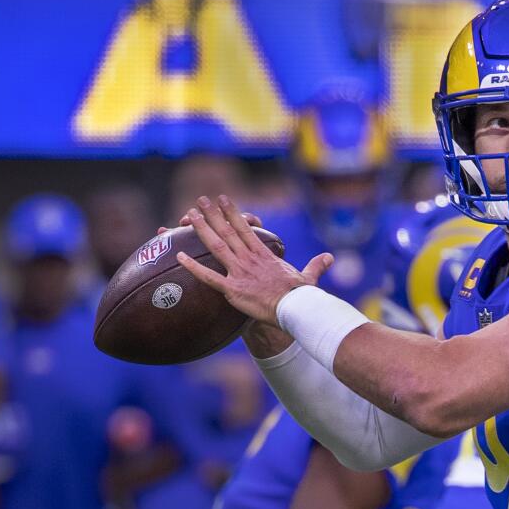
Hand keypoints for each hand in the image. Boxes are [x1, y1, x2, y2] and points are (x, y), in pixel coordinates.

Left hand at [176, 195, 332, 324]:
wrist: (296, 309)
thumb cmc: (302, 297)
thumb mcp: (308, 278)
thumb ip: (316, 266)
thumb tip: (329, 257)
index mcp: (264, 254)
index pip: (245, 229)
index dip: (232, 213)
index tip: (222, 199)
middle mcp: (249, 259)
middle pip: (227, 231)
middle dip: (213, 214)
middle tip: (200, 200)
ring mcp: (239, 272)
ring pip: (216, 246)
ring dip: (202, 229)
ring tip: (189, 215)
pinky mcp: (232, 289)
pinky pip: (208, 277)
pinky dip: (193, 267)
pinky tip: (179, 257)